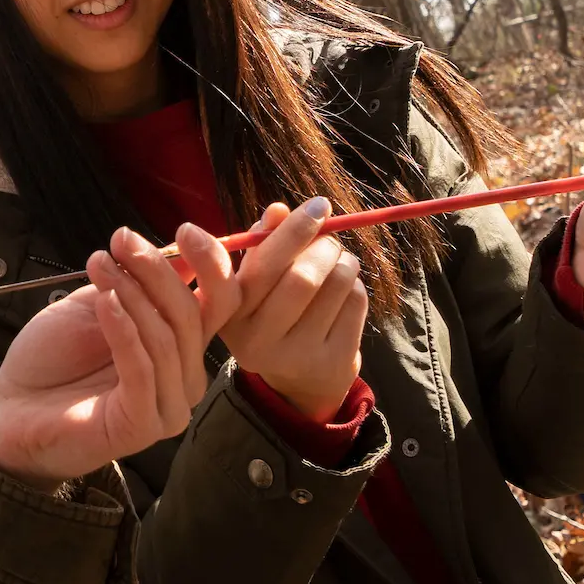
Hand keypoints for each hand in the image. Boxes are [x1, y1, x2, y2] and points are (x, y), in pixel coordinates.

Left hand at [0, 223, 237, 487]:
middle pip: (194, 314)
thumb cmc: (53, 358)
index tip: (182, 229)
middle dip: (158, 270)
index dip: (212, 263)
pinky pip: (143, 369)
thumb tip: (181, 249)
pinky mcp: (142, 425)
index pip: (222, 303)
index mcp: (183, 346)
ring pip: (168, 338)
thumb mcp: (99, 303)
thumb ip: (140, 284)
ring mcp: (168, 405)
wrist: (11, 408)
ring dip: (133, 293)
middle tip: (121, 241)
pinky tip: (104, 301)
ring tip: (99, 266)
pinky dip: (124, 329)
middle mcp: (185, 377)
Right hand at [215, 198, 366, 420]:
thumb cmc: (273, 313)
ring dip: (344, 261)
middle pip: (302, 277)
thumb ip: (262, 244)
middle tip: (329, 237)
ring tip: (337, 261)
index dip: (288, 233)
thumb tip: (278, 211)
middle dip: (324, 245)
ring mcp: (296, 355)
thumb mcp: (255, 283)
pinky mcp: (332, 361)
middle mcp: (256, 340)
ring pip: (334, 285)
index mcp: (229, 313)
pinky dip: (355, 284)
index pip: (259, 267)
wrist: (300, 378)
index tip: (318, 205)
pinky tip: (344, 289)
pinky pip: (354, 303)